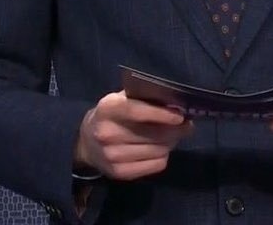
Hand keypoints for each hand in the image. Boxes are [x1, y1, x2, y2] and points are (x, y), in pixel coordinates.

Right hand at [74, 91, 193, 180]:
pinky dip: (163, 156)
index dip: (161, 114)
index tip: (180, 116)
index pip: (137, 111)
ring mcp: (112, 156)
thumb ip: (144, 98)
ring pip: (158, 150)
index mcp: (108, 108)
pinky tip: (159, 149)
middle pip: (153, 134)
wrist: (87, 143)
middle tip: (185, 125)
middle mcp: (107, 133)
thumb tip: (176, 104)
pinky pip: (156, 165)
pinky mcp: (119, 173)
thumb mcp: (121, 99)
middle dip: (175, 130)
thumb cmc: (112, 115)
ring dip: (171, 143)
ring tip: (171, 136)